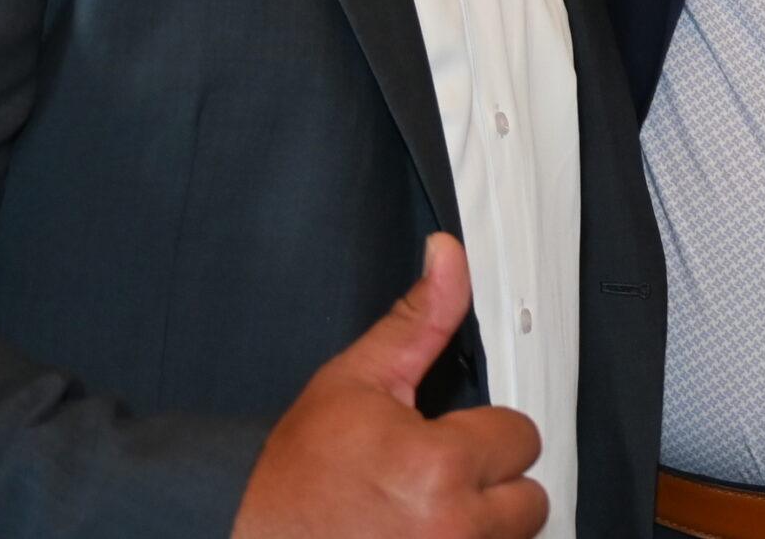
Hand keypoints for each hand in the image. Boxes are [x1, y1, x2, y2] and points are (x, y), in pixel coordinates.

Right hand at [232, 235, 546, 538]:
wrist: (235, 537)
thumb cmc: (291, 478)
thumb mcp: (352, 384)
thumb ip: (418, 321)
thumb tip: (449, 255)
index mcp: (438, 465)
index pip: (521, 437)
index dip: (480, 434)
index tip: (439, 442)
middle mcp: (453, 529)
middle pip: (529, 500)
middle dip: (489, 487)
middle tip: (431, 484)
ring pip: (511, 538)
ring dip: (478, 527)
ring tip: (421, 516)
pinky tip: (417, 537)